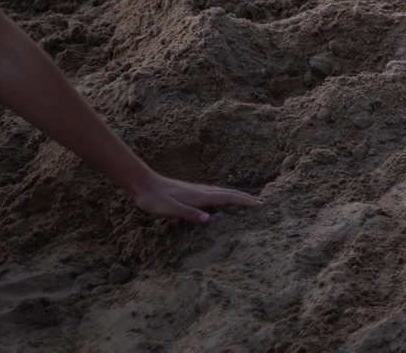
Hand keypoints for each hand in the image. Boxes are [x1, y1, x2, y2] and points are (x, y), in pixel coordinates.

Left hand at [131, 173, 261, 225]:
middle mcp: (202, 192)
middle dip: (245, 198)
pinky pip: (215, 194)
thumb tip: (209, 220)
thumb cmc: (155, 199)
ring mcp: (197, 190)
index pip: (227, 198)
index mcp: (200, 197)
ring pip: (222, 192)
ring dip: (237, 196)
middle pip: (229, 193)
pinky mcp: (192, 192)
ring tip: (247, 200)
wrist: (144, 184)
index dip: (244, 202)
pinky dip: (226, 196)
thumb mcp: (170, 210)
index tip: (260, 204)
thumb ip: (189, 214)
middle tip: (261, 202)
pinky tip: (222, 200)